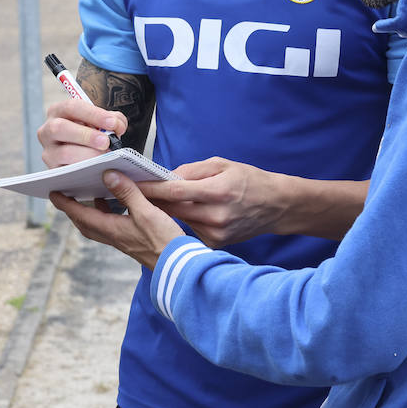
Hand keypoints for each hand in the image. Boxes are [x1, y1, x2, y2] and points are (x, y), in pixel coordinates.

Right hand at [37, 98, 127, 167]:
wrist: (87, 155)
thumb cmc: (93, 133)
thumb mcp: (101, 122)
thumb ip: (113, 119)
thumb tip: (117, 126)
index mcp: (59, 111)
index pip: (71, 107)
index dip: (93, 114)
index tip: (112, 123)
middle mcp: (48, 130)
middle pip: (59, 128)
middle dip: (86, 135)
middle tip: (106, 142)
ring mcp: (49, 151)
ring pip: (64, 153)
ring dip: (88, 154)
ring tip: (105, 156)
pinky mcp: (54, 170)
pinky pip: (67, 171)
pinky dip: (85, 169)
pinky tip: (98, 167)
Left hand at [49, 171, 184, 269]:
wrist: (178, 266)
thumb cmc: (163, 241)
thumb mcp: (146, 212)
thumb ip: (128, 193)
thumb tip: (109, 175)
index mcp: (112, 229)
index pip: (81, 215)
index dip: (66, 204)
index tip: (53, 194)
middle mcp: (114, 237)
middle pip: (85, 223)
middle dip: (74, 210)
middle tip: (67, 196)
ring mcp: (123, 241)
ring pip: (98, 226)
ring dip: (90, 213)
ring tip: (90, 197)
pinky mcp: (133, 242)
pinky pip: (111, 227)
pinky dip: (107, 216)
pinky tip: (117, 207)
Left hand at [136, 158, 279, 247]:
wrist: (276, 206)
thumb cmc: (250, 180)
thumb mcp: (222, 164)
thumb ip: (191, 170)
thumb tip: (165, 177)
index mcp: (217, 191)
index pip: (174, 191)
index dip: (150, 188)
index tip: (130, 183)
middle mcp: (216, 216)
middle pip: (172, 209)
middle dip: (152, 200)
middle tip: (133, 191)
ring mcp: (215, 233)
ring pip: (178, 220)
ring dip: (166, 212)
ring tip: (156, 201)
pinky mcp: (215, 243)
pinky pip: (189, 230)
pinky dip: (183, 221)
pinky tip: (185, 214)